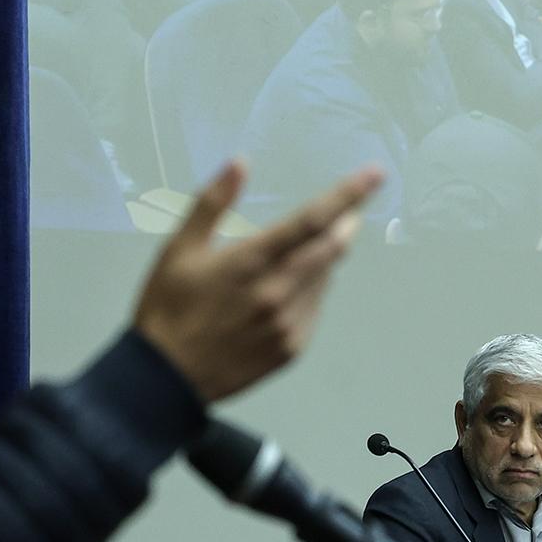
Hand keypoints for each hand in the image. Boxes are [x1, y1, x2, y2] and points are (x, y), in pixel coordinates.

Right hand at [134, 160, 379, 400]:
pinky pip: (314, 308)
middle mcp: (277, 293)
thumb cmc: (168, 308)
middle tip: (350, 213)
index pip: (311, 220)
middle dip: (346, 224)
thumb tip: (240, 163)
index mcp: (250, 263)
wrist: (166, 379)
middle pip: (331, 249)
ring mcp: (288, 325)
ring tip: (293, 258)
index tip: (375, 175)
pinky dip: (310, 291)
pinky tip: (283, 292)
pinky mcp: (291, 349)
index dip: (347, 194)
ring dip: (323, 260)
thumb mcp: (178, 249)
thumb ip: (212, 203)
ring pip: (324, 279)